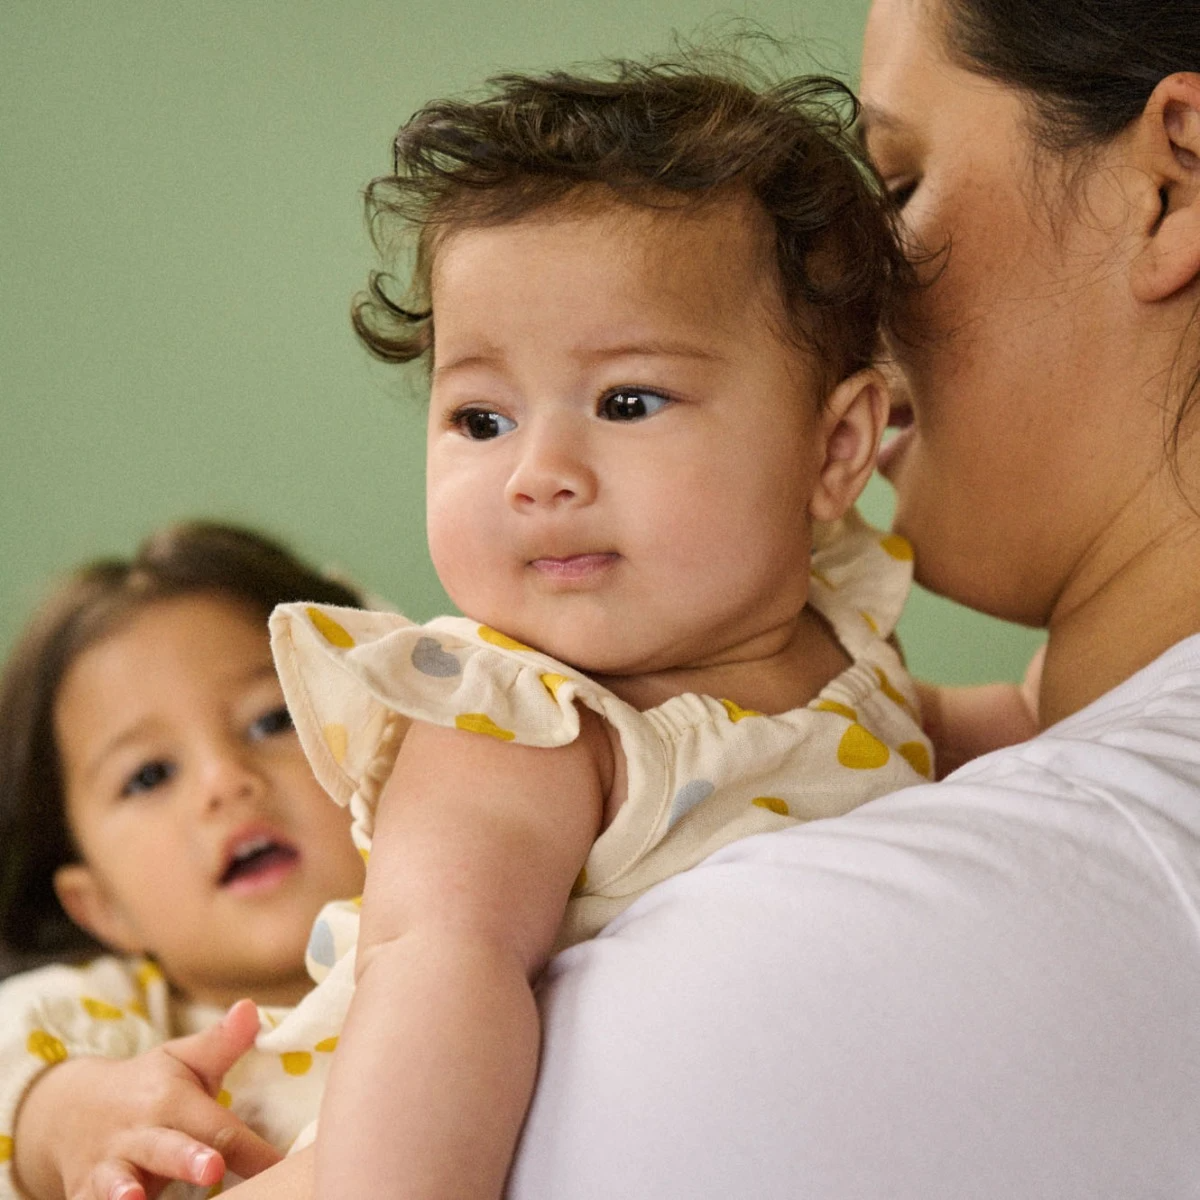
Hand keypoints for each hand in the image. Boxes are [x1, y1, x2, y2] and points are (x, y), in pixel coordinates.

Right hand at [14, 999, 282, 1199]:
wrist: (68, 1109)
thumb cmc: (148, 1086)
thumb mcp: (181, 1060)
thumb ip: (221, 1043)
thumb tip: (251, 1008)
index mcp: (171, 1100)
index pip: (218, 1126)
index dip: (252, 1149)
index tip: (281, 1165)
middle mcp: (139, 1134)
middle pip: (167, 1148)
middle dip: (189, 1159)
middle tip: (212, 1167)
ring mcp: (108, 1166)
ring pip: (117, 1181)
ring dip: (124, 1192)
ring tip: (134, 1199)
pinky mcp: (84, 1192)